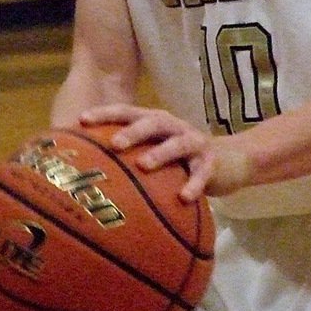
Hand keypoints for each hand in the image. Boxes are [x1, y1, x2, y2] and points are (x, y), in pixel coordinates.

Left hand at [79, 103, 250, 201]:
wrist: (229, 161)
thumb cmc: (179, 160)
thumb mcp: (155, 151)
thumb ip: (129, 155)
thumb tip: (86, 169)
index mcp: (155, 121)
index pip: (127, 112)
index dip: (105, 113)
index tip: (81, 120)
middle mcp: (173, 127)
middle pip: (152, 123)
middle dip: (132, 132)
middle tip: (114, 144)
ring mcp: (194, 142)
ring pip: (177, 144)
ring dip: (161, 153)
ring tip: (144, 166)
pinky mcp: (212, 162)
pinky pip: (203, 173)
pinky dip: (194, 184)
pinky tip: (183, 198)